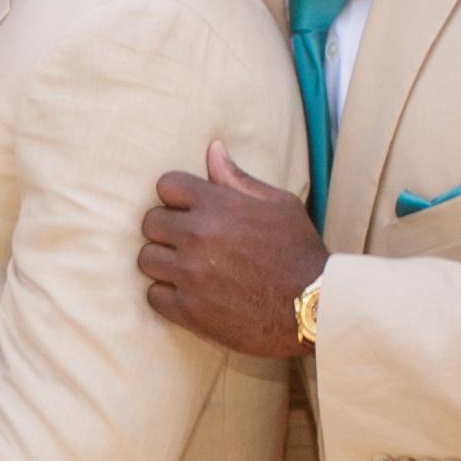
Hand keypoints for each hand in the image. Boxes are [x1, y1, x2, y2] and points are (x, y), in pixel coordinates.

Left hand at [140, 140, 327, 359]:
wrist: (314, 306)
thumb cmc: (299, 252)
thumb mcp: (279, 204)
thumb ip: (238, 178)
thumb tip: (212, 150)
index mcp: (218, 204)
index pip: (166, 185)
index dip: (176, 197)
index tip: (188, 210)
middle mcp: (198, 235)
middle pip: (150, 222)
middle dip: (166, 229)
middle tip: (187, 242)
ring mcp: (190, 274)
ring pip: (146, 259)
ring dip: (163, 263)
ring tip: (186, 269)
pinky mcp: (189, 310)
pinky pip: (153, 296)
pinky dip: (166, 296)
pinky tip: (188, 294)